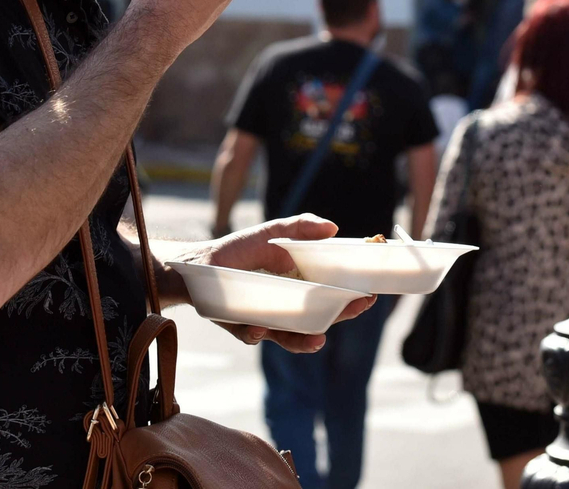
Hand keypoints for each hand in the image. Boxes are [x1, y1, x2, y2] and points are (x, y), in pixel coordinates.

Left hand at [169, 215, 376, 353]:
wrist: (198, 265)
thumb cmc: (238, 250)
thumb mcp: (272, 233)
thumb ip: (300, 228)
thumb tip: (333, 228)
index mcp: (299, 287)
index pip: (331, 296)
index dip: (351, 297)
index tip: (370, 293)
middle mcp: (287, 308)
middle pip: (319, 318)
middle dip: (340, 316)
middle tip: (358, 307)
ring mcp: (266, 321)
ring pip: (290, 337)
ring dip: (304, 340)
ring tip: (318, 339)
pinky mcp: (241, 327)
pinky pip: (252, 336)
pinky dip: (257, 334)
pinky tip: (260, 330)